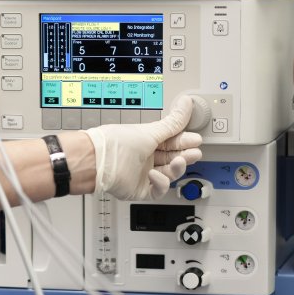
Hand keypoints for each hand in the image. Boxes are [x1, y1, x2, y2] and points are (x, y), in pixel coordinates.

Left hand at [85, 94, 202, 199]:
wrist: (98, 162)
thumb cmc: (117, 145)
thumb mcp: (150, 131)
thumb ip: (173, 122)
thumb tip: (187, 103)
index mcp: (147, 142)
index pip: (172, 142)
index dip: (185, 141)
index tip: (195, 139)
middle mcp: (145, 159)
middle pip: (172, 159)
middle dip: (185, 155)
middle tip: (194, 152)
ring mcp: (142, 175)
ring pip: (168, 174)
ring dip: (176, 167)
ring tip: (179, 160)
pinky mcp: (140, 190)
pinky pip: (157, 190)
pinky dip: (160, 182)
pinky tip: (154, 173)